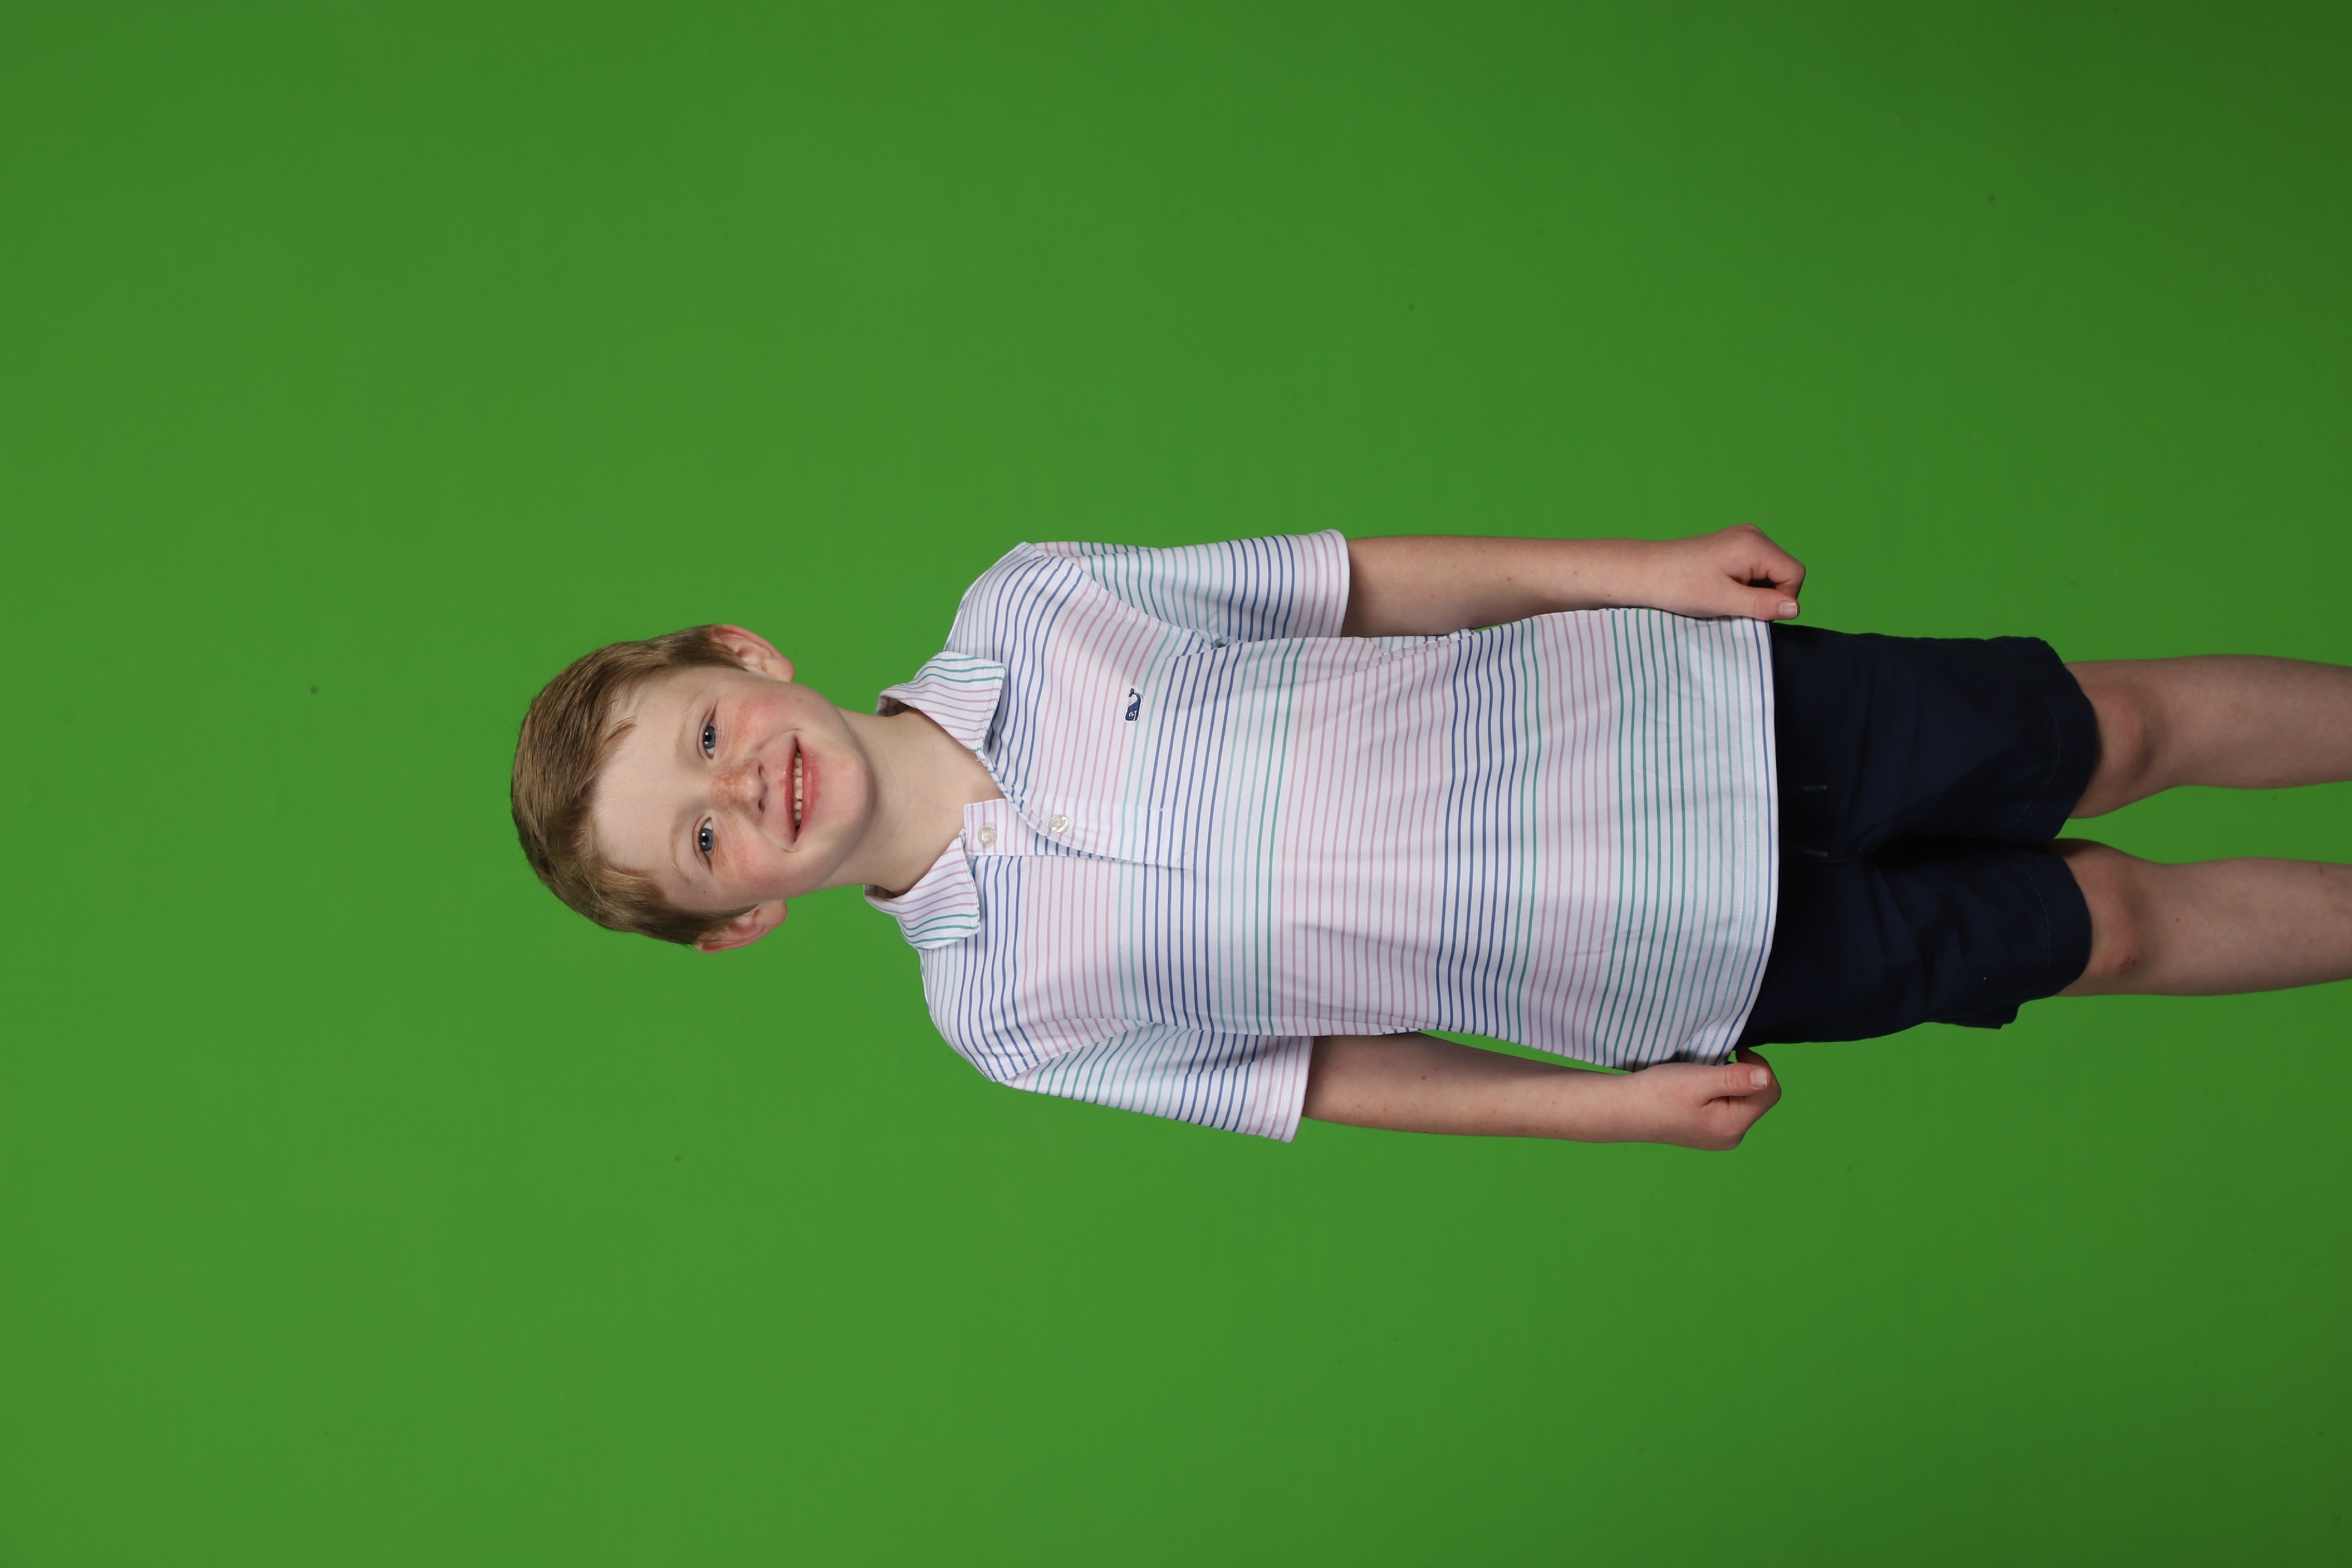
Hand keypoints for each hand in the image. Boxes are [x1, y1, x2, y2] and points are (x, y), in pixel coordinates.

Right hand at [1615, 1048, 1781, 1149]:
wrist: (1623, 1109)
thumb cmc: (1657, 1093)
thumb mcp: (1699, 1080)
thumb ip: (1735, 1079)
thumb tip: (1767, 1076)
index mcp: (1732, 1126)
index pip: (1769, 1092)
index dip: (1759, 1066)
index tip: (1736, 1050)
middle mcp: (1730, 1137)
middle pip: (1758, 1098)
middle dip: (1742, 1076)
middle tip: (1714, 1063)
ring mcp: (1718, 1137)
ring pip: (1742, 1102)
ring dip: (1730, 1082)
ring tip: (1702, 1075)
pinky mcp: (1706, 1132)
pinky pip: (1726, 1108)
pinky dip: (1718, 1092)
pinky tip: (1696, 1088)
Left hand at [1639, 525, 1805, 621]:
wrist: (1646, 572)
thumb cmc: (1680, 586)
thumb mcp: (1724, 601)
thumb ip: (1762, 604)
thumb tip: (1795, 609)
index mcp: (1755, 545)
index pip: (1795, 574)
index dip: (1782, 599)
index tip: (1752, 610)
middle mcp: (1754, 535)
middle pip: (1784, 572)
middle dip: (1767, 595)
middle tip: (1733, 604)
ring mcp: (1744, 539)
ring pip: (1770, 573)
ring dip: (1754, 592)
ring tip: (1723, 596)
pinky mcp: (1734, 546)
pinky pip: (1755, 570)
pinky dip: (1745, 585)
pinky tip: (1721, 589)